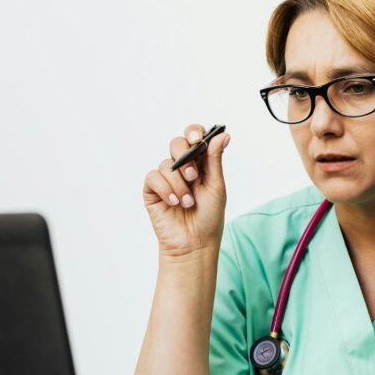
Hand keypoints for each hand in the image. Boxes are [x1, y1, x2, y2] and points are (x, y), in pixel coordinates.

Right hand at [143, 124, 230, 258]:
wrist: (194, 243)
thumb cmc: (208, 217)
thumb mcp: (216, 185)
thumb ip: (215, 159)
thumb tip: (223, 135)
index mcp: (200, 163)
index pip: (194, 137)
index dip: (193, 132)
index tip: (197, 137)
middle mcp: (182, 168)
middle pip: (176, 144)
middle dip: (185, 157)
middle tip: (193, 176)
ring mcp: (166, 179)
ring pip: (166, 164)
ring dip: (179, 184)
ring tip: (188, 202)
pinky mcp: (152, 191)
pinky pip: (153, 177)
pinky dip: (165, 189)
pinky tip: (173, 203)